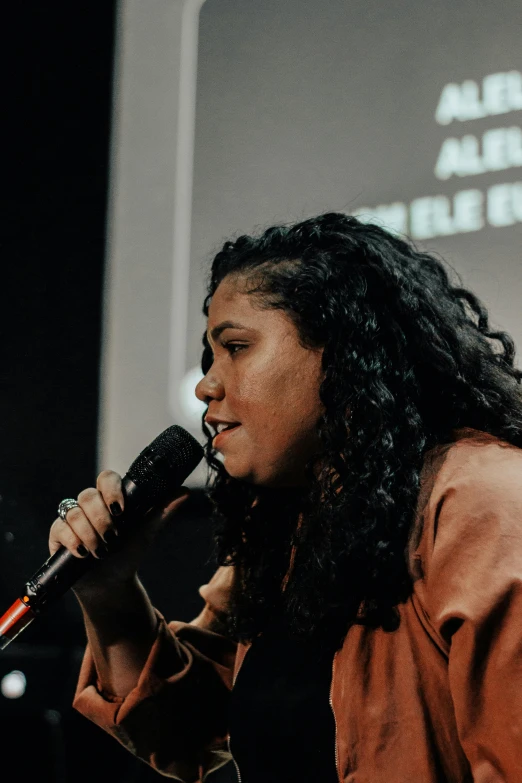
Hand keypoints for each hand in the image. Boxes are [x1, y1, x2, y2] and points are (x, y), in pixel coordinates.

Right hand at [48, 470, 189, 595]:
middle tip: (113, 537)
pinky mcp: (59, 534)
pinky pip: (59, 528)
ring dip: (89, 534)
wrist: (111, 584)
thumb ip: (163, 511)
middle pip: (88, 495)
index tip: (121, 508)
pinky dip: (73, 541)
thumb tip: (185, 491)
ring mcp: (72, 518)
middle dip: (101, 519)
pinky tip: (83, 553)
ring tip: (101, 551)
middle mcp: (90, 505)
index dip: (111, 488)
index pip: (106, 478)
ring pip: (73, 512)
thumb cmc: (129, 554)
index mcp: (112, 498)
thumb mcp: (147, 533)